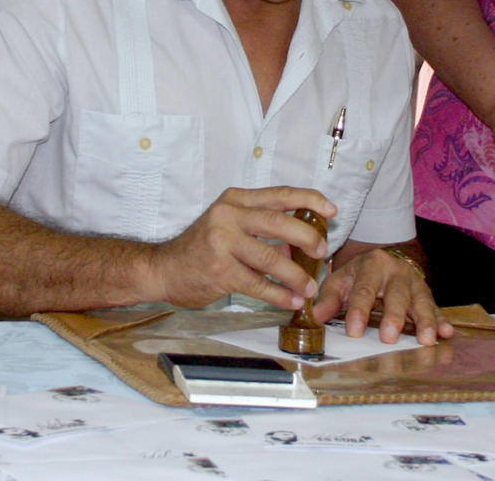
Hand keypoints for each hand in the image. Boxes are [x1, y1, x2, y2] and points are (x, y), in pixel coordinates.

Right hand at [150, 186, 336, 309]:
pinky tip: (291, 300)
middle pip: (279, 221)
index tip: (331, 209)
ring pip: (271, 257)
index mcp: (236, 199)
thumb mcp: (230, 225)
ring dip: (296, 274)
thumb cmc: (202, 246)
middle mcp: (229, 215)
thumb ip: (263, 228)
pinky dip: (278, 294)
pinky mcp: (219, 270)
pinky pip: (258, 283)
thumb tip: (299, 245)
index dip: (309, 199)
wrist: (163, 268)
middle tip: (323, 251)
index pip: (280, 194)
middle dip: (307, 237)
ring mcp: (222, 242)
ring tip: (310, 286)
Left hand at [311, 243, 454, 345]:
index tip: (353, 331)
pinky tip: (448, 333)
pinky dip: (442, 320)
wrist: (381, 262)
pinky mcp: (426, 293)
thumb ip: (329, 298)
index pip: (364, 289)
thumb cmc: (358, 276)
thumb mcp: (340, 280)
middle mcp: (396, 271)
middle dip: (394, 316)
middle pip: (396, 294)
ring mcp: (414, 281)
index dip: (358, 310)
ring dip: (425, 320)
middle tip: (389, 338)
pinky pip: (436, 307)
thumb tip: (316, 315)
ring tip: (427, 340)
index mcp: (371, 265)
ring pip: (421, 300)